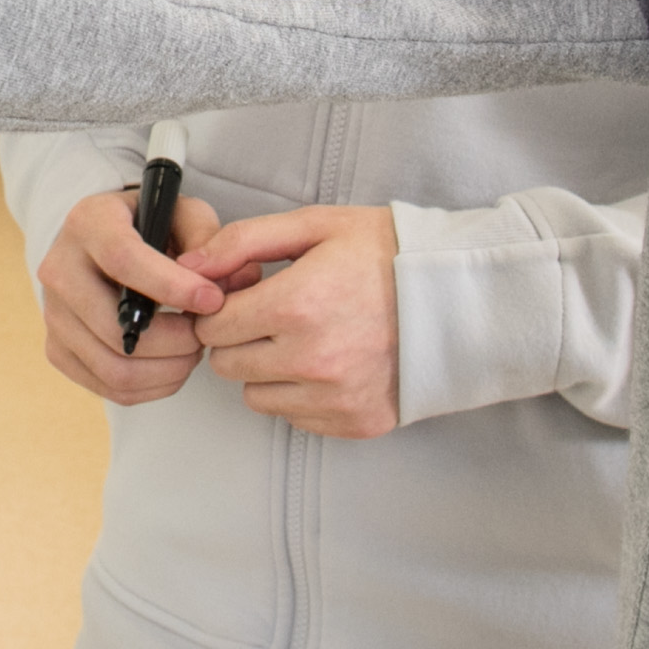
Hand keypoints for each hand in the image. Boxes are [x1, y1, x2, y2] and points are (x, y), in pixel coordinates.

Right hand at [37, 185, 227, 404]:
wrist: (104, 246)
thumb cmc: (150, 229)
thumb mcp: (182, 214)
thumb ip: (206, 238)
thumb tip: (214, 284)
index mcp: (88, 224)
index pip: (122, 260)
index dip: (171, 286)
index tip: (213, 301)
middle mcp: (59, 270)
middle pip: (113, 327)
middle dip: (174, 341)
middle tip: (206, 333)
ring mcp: (53, 315)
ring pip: (113, 367)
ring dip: (167, 369)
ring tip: (193, 350)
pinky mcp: (58, 350)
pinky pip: (109, 387)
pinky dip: (152, 386)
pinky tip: (172, 365)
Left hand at [187, 203, 400, 439]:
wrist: (459, 294)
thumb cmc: (387, 253)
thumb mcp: (315, 226)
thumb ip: (242, 242)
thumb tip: (189, 268)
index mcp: (295, 305)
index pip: (212, 327)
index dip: (221, 309)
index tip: (245, 298)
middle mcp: (312, 359)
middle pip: (227, 366)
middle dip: (240, 339)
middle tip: (274, 317)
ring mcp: (335, 397)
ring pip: (256, 396)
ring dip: (267, 371)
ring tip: (305, 339)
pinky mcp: (355, 422)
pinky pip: (296, 417)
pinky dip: (302, 394)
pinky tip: (331, 362)